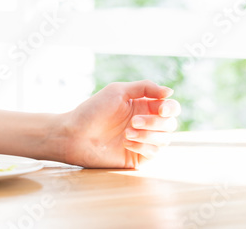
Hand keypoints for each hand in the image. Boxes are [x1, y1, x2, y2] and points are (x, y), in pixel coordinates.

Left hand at [54, 80, 180, 168]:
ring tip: (126, 134)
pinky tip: (125, 143)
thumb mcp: (117, 91)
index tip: (160, 108)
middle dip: (154, 122)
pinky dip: (142, 147)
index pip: (170, 107)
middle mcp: (146, 123)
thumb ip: (145, 88)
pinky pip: (154, 152)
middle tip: (134, 122)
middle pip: (170, 123)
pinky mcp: (138, 156)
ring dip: (147, 135)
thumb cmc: (93, 110)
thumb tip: (170, 92)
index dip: (170, 107)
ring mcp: (143, 140)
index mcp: (143, 105)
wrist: (75, 135)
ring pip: (164, 139)